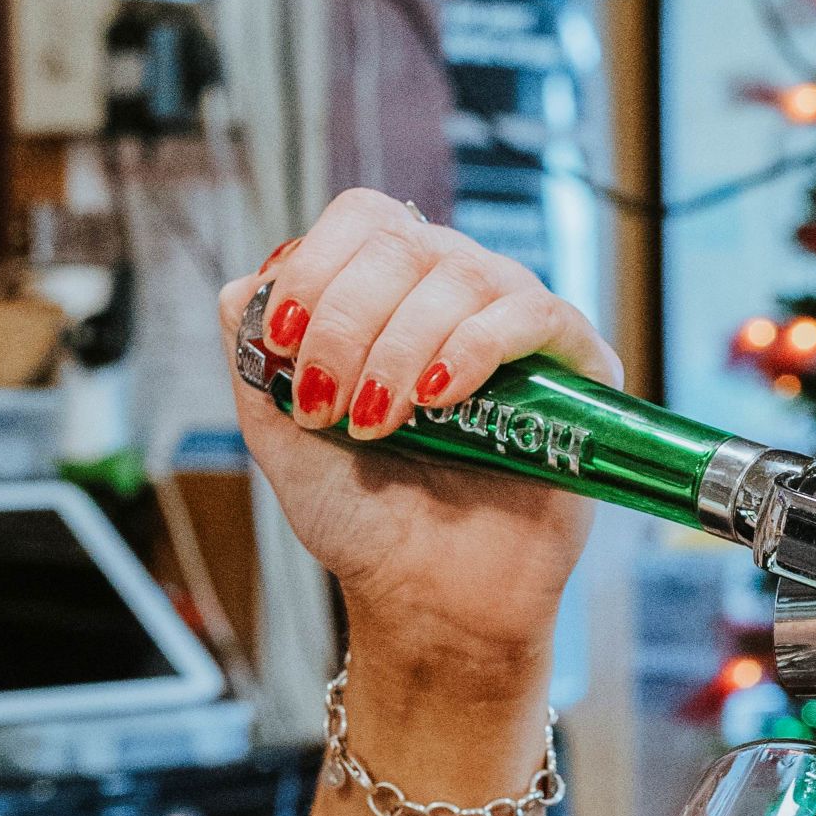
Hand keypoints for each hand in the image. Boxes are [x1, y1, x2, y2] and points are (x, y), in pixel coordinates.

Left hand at [218, 191, 624, 694]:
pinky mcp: (576, 365)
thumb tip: (240, 285)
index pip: (360, 220)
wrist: (425, 595)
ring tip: (378, 423)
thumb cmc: (363, 515)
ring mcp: (518, 323)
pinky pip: (533, 315)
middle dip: (346, 324)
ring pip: (462, 276)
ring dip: (399, 349)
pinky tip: (437, 400)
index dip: (314, 269)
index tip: (282, 345)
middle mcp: (458, 288)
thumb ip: (253, 356)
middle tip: (328, 404)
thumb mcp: (280, 431)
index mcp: (392, 289)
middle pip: (402, 245)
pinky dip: (473, 349)